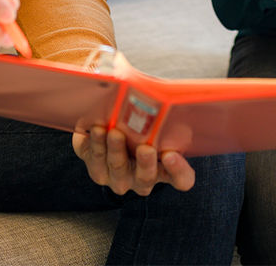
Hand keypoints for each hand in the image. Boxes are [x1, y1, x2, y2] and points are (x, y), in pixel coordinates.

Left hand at [72, 126, 195, 195]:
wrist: (114, 130)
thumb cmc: (144, 126)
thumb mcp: (157, 122)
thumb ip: (163, 116)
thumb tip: (164, 95)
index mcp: (166, 170)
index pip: (181, 179)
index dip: (179, 171)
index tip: (172, 155)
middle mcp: (143, 179)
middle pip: (146, 178)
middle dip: (145, 163)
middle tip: (145, 148)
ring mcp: (119, 178)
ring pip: (117, 168)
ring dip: (114, 150)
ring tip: (111, 132)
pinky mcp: (97, 169)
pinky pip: (94, 160)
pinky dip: (94, 144)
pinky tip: (94, 130)